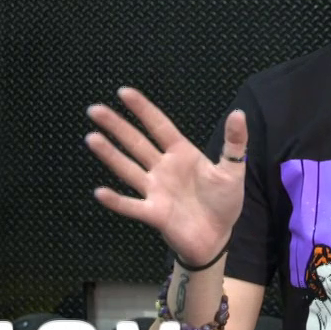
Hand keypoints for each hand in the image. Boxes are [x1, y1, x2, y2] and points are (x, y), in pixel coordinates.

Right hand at [86, 86, 248, 265]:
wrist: (218, 237)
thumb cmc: (223, 202)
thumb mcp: (233, 171)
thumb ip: (234, 143)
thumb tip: (239, 113)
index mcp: (181, 154)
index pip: (159, 126)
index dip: (143, 109)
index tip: (124, 92)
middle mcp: (163, 168)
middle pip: (136, 143)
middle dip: (116, 126)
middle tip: (95, 109)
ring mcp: (156, 190)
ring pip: (128, 169)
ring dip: (110, 154)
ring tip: (91, 137)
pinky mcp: (154, 214)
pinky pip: (132, 206)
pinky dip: (116, 201)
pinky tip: (100, 192)